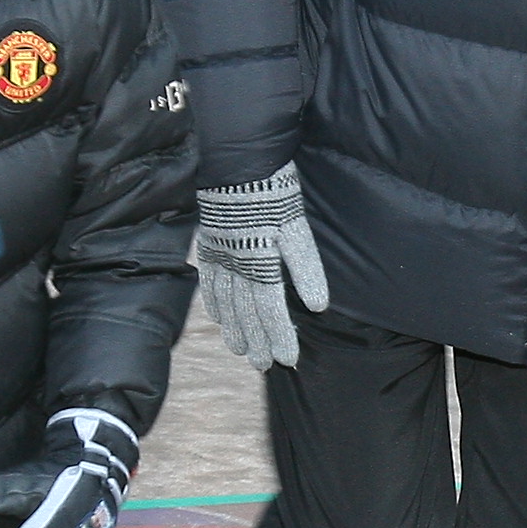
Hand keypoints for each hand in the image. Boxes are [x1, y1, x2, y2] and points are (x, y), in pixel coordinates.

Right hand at [194, 163, 329, 368]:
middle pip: (247, 312)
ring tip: (240, 351)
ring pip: (226, 302)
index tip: (288, 359)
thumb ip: (306, 268)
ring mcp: (220, 256)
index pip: (270, 310)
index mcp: (261, 263)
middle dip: (256, 341)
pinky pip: (209, 282)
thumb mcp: (296, 227)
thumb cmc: (274, 192)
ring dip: (234, 328)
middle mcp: (237, 265)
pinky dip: (214, 302)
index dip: (279, 336)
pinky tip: (218, 317)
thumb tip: (317, 306)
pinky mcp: (210, 243)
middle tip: (262, 365)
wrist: (237, 162)